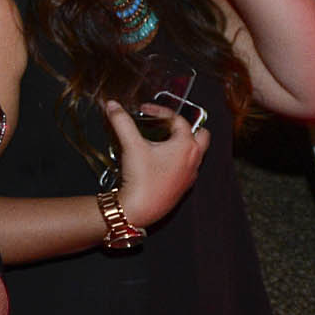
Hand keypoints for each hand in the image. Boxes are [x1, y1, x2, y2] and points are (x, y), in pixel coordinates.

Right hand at [104, 100, 208, 226]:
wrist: (140, 209)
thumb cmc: (142, 179)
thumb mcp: (131, 145)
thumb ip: (122, 122)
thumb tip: (113, 105)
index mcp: (186, 146)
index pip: (178, 120)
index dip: (160, 111)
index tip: (145, 111)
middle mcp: (194, 159)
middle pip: (201, 135)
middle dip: (187, 127)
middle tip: (167, 125)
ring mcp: (190, 174)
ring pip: (196, 152)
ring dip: (184, 144)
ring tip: (163, 141)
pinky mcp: (183, 186)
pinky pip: (188, 167)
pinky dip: (179, 160)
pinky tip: (160, 162)